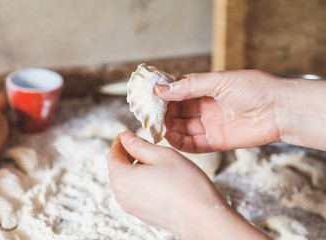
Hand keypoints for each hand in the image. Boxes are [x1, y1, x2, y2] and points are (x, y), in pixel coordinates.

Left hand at [108, 131, 268, 239]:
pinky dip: (138, 181)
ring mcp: (132, 208)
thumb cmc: (185, 184)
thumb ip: (140, 145)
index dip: (119, 143)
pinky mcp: (143, 215)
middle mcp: (122, 196)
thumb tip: (126, 137)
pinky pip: (134, 193)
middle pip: (116, 170)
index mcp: (123, 179)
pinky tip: (156, 176)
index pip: (113, 156)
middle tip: (139, 143)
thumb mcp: (162, 155)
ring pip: (125, 182)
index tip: (127, 134)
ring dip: (132, 168)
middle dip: (125, 155)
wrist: (202, 217)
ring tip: (150, 159)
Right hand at [155, 70, 281, 152]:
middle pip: (178, 111)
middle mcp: (205, 107)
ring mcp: (210, 125)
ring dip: (169, 128)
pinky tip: (169, 138)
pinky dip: (180, 142)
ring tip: (157, 127)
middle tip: (150, 114)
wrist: (279, 110)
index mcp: (206, 89)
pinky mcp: (216, 142)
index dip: (164, 94)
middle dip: (164, 113)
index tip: (149, 96)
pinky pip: (193, 144)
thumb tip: (160, 89)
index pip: (178, 92)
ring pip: (183, 128)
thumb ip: (189, 86)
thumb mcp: (218, 81)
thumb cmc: (253, 89)